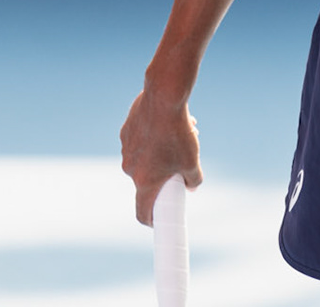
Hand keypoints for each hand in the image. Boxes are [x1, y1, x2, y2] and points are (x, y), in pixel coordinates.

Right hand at [120, 89, 202, 225]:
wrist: (164, 98)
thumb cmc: (179, 133)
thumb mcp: (192, 160)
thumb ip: (193, 180)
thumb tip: (191, 186)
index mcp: (145, 181)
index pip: (142, 212)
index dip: (150, 220)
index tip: (158, 221)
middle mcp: (130, 168)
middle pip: (146, 181)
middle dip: (163, 176)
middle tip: (179, 165)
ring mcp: (126, 149)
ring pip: (143, 159)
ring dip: (158, 155)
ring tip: (179, 137)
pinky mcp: (126, 131)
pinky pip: (139, 141)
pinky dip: (150, 139)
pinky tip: (166, 125)